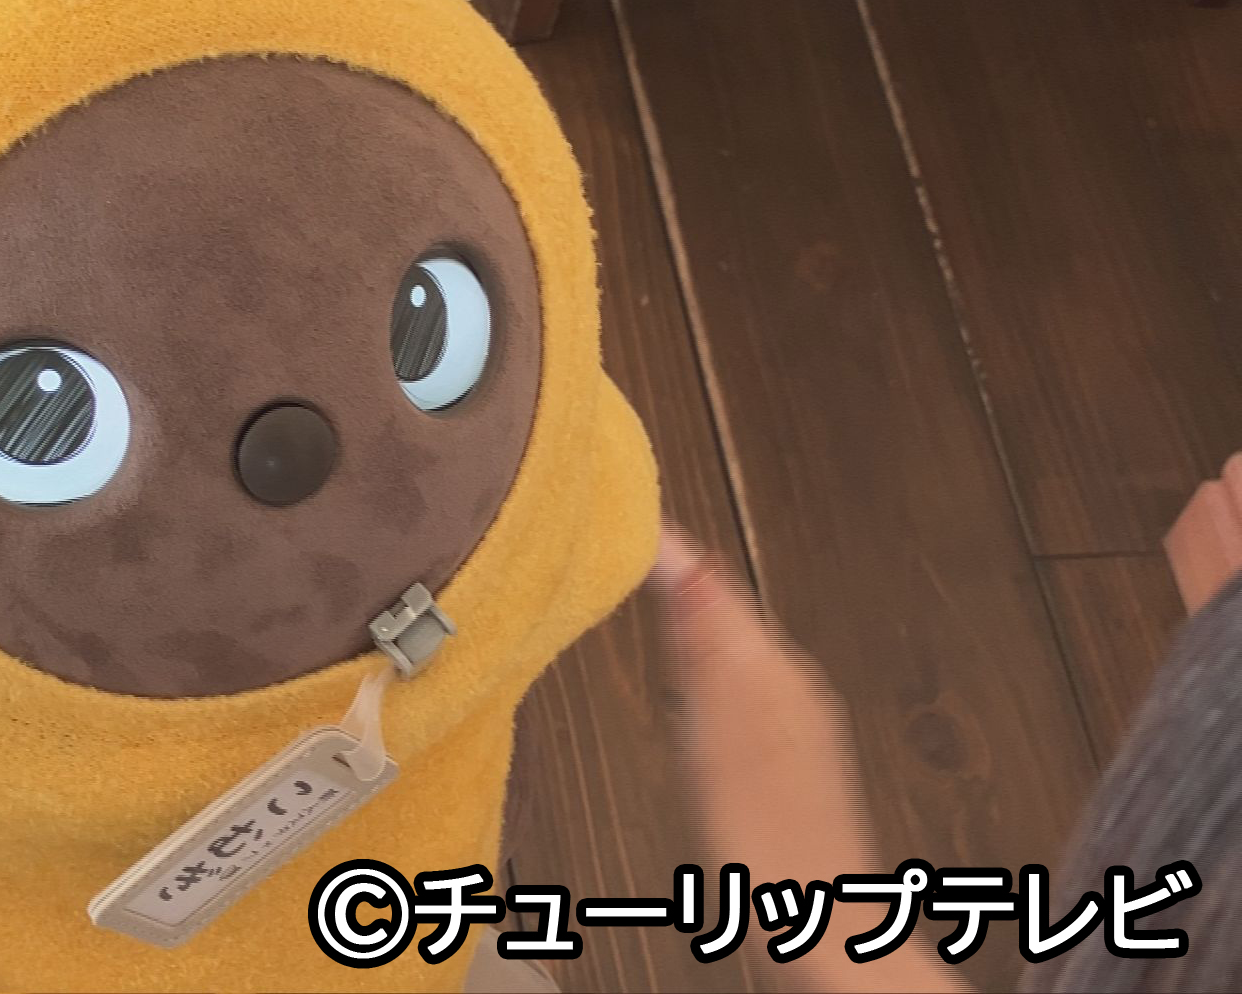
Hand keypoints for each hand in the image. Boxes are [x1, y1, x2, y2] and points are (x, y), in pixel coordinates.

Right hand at [649, 524, 965, 991]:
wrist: (821, 932)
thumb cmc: (772, 850)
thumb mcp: (721, 739)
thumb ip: (706, 648)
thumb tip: (687, 559)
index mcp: (773, 674)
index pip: (713, 584)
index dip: (667, 549)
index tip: (624, 514)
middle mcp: (791, 690)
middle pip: (725, 611)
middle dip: (679, 574)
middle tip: (628, 536)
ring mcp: (793, 726)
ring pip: (733, 647)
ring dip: (692, 616)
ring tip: (650, 586)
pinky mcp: (786, 762)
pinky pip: (740, 687)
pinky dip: (705, 666)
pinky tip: (688, 678)